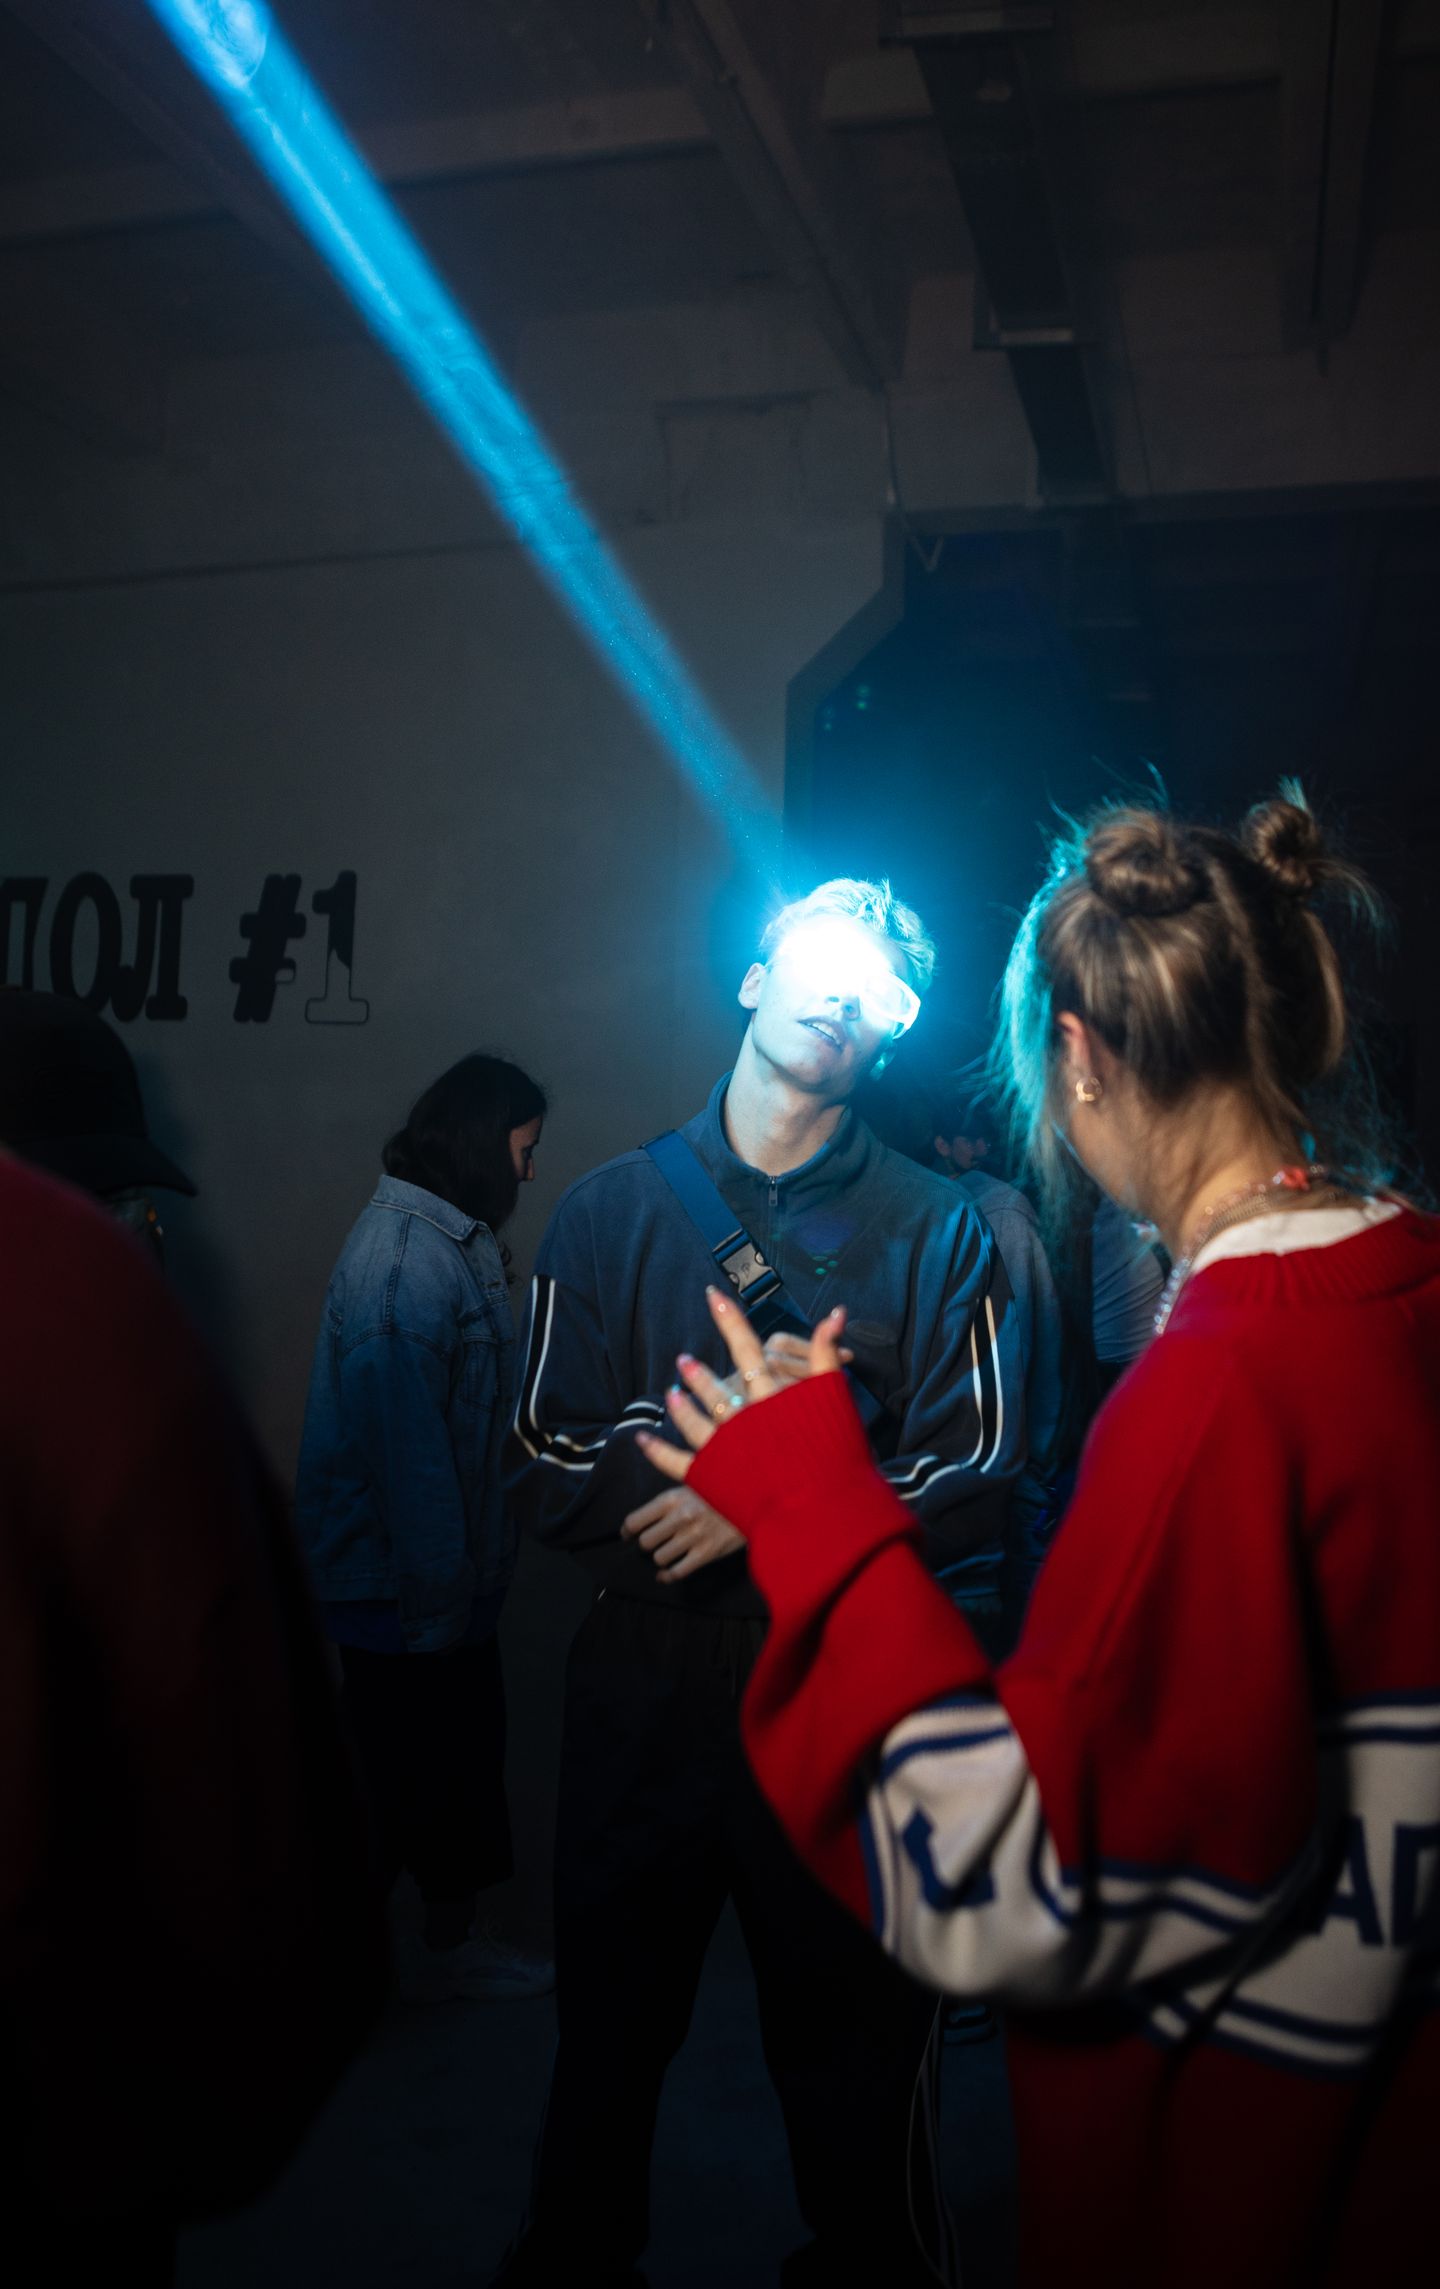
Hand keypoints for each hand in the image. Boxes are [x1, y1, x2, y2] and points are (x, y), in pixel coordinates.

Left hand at [621, 1486, 746, 1581]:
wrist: (758, 1499)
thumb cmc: (724, 1487)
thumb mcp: (695, 1476)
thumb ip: (669, 1480)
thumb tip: (645, 1459)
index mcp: (673, 1497)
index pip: (635, 1520)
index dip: (628, 1530)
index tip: (628, 1533)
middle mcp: (680, 1518)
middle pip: (645, 1542)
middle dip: (647, 1543)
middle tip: (654, 1541)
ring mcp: (693, 1537)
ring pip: (659, 1558)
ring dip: (661, 1557)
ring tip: (667, 1551)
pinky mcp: (707, 1554)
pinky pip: (677, 1572)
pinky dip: (668, 1576)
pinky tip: (666, 1573)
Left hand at [635, 1286, 847, 1484]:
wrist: (821, 1510)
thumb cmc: (835, 1455)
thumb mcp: (835, 1398)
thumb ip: (827, 1353)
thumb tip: (836, 1311)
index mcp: (770, 1396)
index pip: (747, 1348)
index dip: (730, 1320)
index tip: (712, 1295)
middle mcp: (741, 1417)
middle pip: (716, 1386)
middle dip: (699, 1373)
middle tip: (684, 1361)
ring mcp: (721, 1447)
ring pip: (693, 1419)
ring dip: (681, 1405)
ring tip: (671, 1394)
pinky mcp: (708, 1477)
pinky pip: (675, 1461)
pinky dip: (656, 1450)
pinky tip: (641, 1438)